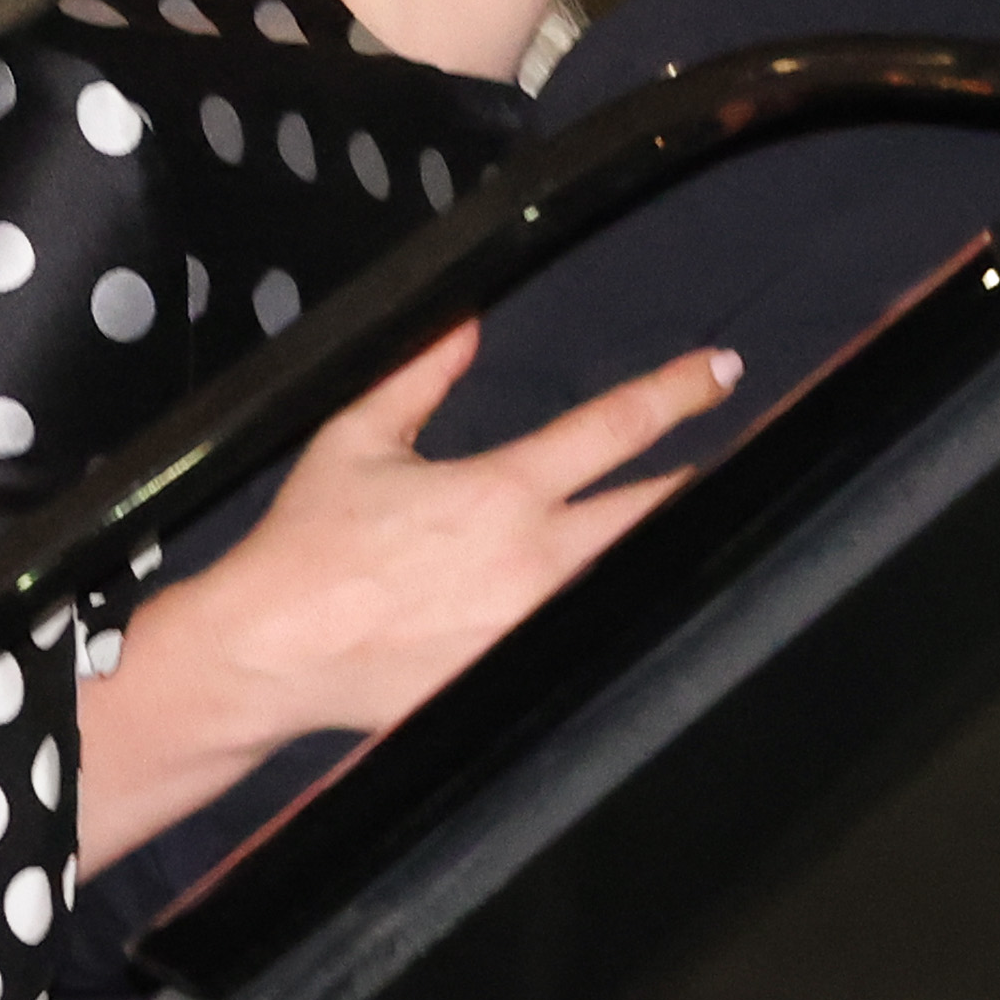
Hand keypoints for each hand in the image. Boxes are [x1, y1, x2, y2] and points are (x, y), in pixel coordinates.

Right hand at [76, 328, 740, 867]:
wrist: (268, 650)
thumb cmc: (304, 547)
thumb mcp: (356, 438)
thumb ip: (421, 375)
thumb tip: (467, 322)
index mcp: (502, 490)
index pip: (615, 427)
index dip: (678, 392)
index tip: (721, 372)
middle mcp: (532, 559)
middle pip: (653, 511)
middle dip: (697, 483)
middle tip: (730, 463)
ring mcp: (530, 625)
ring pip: (627, 578)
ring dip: (658, 550)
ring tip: (690, 529)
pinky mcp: (511, 677)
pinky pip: (581, 641)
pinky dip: (606, 616)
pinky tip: (633, 611)